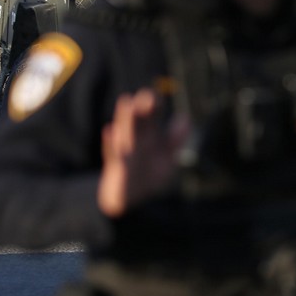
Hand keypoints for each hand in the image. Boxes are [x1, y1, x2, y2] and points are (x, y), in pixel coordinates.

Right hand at [98, 89, 190, 217]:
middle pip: (141, 124)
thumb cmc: (149, 177)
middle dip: (143, 111)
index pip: (153, 120)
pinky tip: (110, 131)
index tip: (156, 96)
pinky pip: (113, 156)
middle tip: (145, 95)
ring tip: (126, 102)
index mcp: (151, 139)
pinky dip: (111, 144)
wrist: (128, 199)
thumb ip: (175, 140)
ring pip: (127, 135)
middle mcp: (138, 144)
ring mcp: (126, 155)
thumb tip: (186, 118)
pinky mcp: (116, 170)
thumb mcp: (167, 160)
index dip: (155, 108)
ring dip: (126, 120)